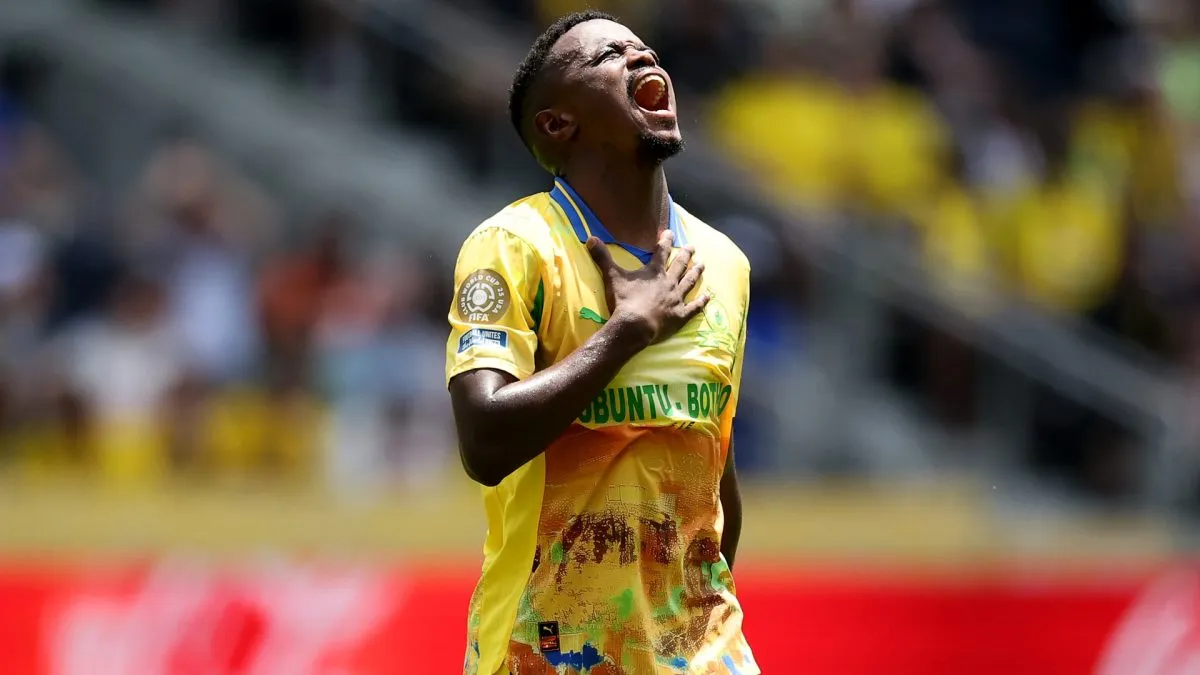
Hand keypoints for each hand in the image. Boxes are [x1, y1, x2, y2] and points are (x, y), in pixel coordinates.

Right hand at [588, 230, 707, 345]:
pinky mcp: (681, 315)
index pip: (661, 251)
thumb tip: (590, 238)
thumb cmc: (624, 301)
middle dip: (686, 254)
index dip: (665, 240)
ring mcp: (677, 299)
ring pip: (690, 282)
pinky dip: (702, 302)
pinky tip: (709, 296)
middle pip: (680, 265)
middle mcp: (669, 282)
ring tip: (703, 264)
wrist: (635, 325)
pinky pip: (695, 307)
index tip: (670, 232)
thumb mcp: (611, 276)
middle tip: (692, 247)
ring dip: (696, 272)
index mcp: (654, 272)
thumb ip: (602, 257)